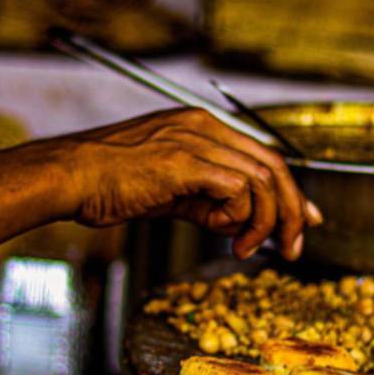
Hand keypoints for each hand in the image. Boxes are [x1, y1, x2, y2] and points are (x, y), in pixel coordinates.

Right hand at [60, 108, 322, 259]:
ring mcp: (195, 140)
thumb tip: (237, 221)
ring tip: (246, 248)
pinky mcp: (185, 161)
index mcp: (201, 126)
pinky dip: (239, 216)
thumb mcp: (168, 190)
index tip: (303, 220)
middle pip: (274, 164)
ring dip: (264, 221)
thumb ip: (205, 199)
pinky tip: (221, 234)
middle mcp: (204, 126)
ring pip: (262, 178)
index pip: (263, 154)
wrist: (70, 177)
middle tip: (293, 246)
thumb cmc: (108, 184)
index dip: (291, 191)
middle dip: (292, 210)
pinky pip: (236, 189)